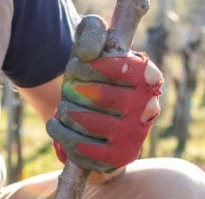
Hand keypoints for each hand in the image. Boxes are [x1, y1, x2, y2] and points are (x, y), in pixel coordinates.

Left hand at [47, 39, 162, 172]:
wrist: (98, 122)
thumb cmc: (95, 77)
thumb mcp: (95, 46)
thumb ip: (92, 33)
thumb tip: (88, 54)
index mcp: (148, 77)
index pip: (120, 68)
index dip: (89, 67)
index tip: (75, 66)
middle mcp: (147, 108)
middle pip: (98, 96)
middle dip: (73, 90)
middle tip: (69, 89)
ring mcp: (134, 136)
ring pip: (84, 121)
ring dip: (64, 111)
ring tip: (63, 108)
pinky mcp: (117, 159)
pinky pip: (79, 147)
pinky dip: (61, 133)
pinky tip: (57, 125)